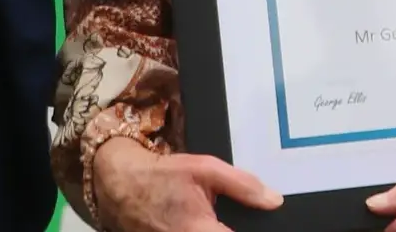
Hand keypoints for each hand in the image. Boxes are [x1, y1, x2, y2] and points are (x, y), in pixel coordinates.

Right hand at [93, 136, 280, 231]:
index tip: (263, 226)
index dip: (254, 231)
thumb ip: (242, 186)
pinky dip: (202, 231)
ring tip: (214, 217)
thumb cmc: (164, 176)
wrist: (121, 185)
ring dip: (216, 230)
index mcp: (201, 231)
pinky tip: (202, 221)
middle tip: (229, 216)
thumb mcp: (205, 169)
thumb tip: (275, 201)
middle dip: (230, 227)